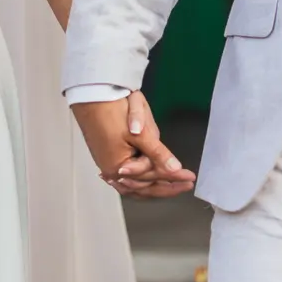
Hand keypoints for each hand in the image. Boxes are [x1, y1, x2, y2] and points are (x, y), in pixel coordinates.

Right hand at [71, 92, 194, 197]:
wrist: (92, 95)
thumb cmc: (114, 110)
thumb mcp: (141, 133)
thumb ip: (158, 153)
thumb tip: (175, 169)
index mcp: (119, 167)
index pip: (152, 176)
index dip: (173, 177)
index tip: (190, 177)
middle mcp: (112, 171)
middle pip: (144, 185)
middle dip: (167, 185)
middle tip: (187, 183)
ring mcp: (108, 165)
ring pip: (135, 184)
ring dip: (154, 185)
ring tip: (173, 186)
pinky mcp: (108, 157)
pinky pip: (127, 178)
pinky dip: (140, 182)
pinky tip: (148, 182)